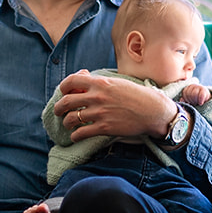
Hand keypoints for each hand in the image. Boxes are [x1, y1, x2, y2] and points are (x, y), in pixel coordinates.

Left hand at [53, 69, 175, 141]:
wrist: (153, 111)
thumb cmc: (137, 95)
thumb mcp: (118, 82)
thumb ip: (99, 81)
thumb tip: (82, 76)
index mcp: (100, 83)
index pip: (71, 81)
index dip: (63, 87)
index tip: (63, 92)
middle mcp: (97, 97)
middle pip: (66, 102)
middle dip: (58, 108)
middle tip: (58, 111)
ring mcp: (100, 113)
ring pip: (71, 118)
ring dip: (66, 122)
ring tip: (68, 124)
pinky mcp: (104, 128)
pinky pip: (81, 133)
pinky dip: (75, 136)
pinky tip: (76, 136)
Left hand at [178, 79, 211, 105]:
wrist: (205, 98)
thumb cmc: (195, 100)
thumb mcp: (189, 100)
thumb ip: (184, 100)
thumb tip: (181, 100)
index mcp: (187, 88)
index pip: (184, 93)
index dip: (186, 99)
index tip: (189, 102)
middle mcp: (192, 86)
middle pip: (189, 94)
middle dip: (191, 100)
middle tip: (194, 103)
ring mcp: (198, 86)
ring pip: (194, 94)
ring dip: (195, 100)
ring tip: (197, 103)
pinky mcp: (204, 89)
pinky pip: (201, 95)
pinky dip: (200, 100)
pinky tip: (200, 103)